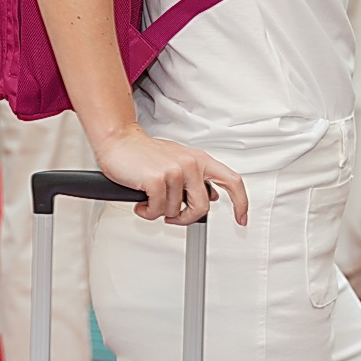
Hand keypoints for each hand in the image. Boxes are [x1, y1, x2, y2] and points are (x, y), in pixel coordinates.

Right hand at [93, 125, 247, 226]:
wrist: (119, 141)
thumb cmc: (145, 154)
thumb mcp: (179, 161)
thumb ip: (197, 178)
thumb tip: (213, 197)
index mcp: (199, 159)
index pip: (232, 181)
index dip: (240, 203)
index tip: (241, 218)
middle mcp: (191, 164)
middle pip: (202, 207)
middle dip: (186, 219)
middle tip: (173, 217)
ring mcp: (175, 171)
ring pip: (176, 211)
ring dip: (160, 212)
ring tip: (150, 201)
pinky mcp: (157, 179)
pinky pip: (157, 211)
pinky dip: (147, 212)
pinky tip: (141, 203)